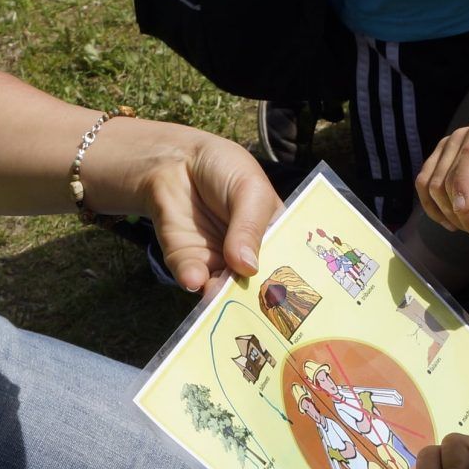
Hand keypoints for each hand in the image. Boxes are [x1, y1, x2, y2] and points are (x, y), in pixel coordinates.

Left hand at [88, 119, 280, 290]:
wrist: (177, 160)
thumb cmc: (224, 169)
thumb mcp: (249, 190)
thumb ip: (250, 227)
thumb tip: (248, 268)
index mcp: (273, 237)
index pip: (287, 266)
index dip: (289, 282)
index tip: (290, 296)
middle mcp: (248, 256)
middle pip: (256, 287)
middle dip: (255, 299)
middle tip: (255, 307)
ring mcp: (218, 262)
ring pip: (224, 290)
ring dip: (223, 296)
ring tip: (224, 295)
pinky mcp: (188, 261)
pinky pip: (192, 277)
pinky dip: (194, 281)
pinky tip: (196, 279)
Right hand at [413, 119, 468, 247]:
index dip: (463, 183)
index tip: (464, 213)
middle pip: (450, 174)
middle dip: (463, 214)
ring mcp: (454, 141)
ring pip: (433, 182)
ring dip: (448, 214)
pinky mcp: (442, 155)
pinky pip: (424, 183)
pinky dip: (434, 208)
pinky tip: (454, 222)